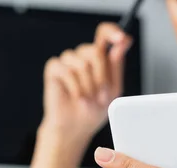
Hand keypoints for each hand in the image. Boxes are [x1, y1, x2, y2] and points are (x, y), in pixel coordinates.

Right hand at [40, 23, 132, 147]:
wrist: (74, 128)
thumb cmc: (93, 110)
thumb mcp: (113, 90)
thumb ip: (117, 66)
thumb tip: (122, 43)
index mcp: (99, 58)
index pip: (104, 34)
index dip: (112, 32)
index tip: (121, 39)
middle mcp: (82, 56)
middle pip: (95, 51)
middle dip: (101, 77)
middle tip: (100, 96)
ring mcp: (67, 61)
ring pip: (81, 63)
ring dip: (87, 86)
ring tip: (87, 100)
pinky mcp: (54, 68)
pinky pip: (66, 70)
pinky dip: (74, 87)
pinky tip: (75, 97)